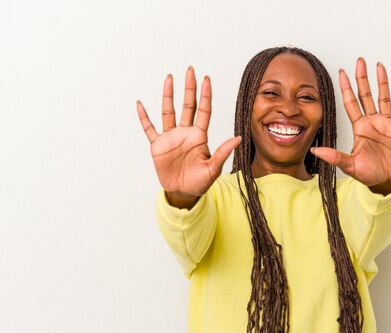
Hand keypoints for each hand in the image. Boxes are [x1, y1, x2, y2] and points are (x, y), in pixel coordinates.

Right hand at [136, 67, 240, 206]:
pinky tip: (140, 104)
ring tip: (169, 78)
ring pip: (168, 112)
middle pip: (187, 105)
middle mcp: (185, 133)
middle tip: (190, 70)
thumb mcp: (213, 168)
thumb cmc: (200, 182)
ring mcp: (170, 137)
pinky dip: (144, 117)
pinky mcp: (157, 146)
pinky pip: (149, 128)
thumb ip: (223, 152)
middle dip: (189, 88)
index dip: (205, 95)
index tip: (206, 79)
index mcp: (199, 136)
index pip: (203, 111)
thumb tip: (239, 138)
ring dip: (168, 95)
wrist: (183, 193)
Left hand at [310, 58, 390, 194]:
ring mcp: (387, 124)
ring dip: (382, 82)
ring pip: (384, 98)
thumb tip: (315, 150)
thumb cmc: (368, 173)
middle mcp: (373, 121)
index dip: (346, 88)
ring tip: (380, 66)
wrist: (385, 181)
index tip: (342, 72)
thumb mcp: (349, 165)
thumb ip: (334, 156)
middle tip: (360, 61)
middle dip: (362, 78)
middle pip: (366, 95)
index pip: (351, 103)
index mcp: (360, 127)